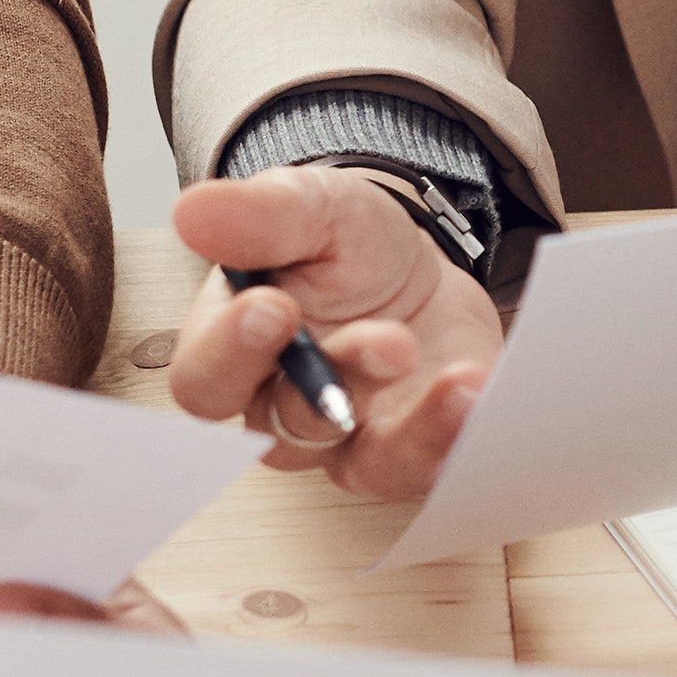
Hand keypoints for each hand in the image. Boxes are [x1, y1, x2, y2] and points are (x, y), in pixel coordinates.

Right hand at [163, 166, 506, 502]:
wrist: (418, 268)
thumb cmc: (344, 246)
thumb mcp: (310, 208)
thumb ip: (259, 215)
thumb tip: (191, 213)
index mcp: (233, 349)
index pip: (205, 379)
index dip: (232, 353)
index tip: (273, 307)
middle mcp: (281, 410)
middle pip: (283, 431)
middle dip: (335, 387)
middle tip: (387, 340)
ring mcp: (350, 443)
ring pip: (365, 464)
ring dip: (414, 428)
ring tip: (458, 381)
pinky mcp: (414, 452)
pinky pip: (432, 468)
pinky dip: (461, 436)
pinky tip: (485, 394)